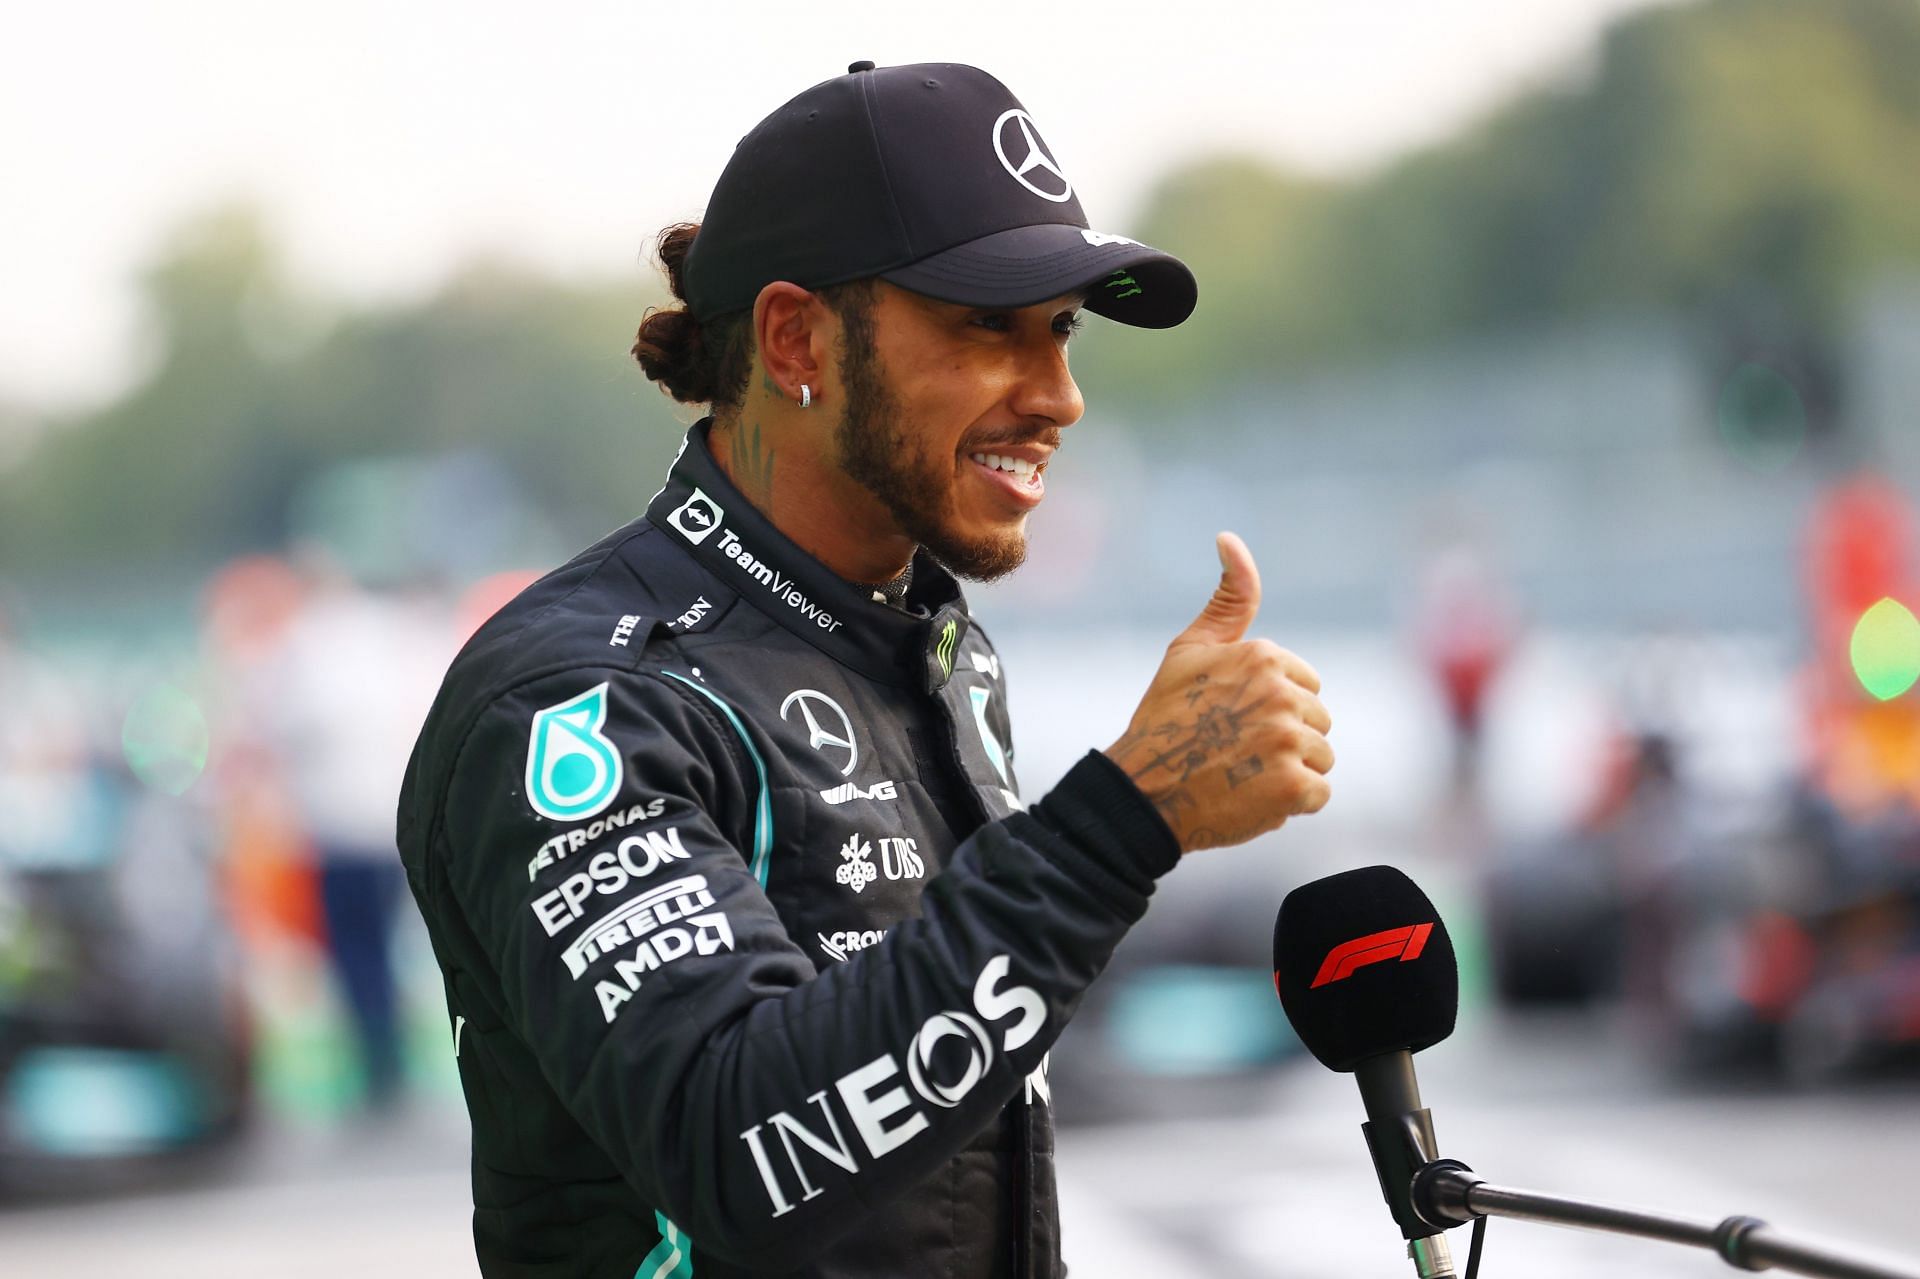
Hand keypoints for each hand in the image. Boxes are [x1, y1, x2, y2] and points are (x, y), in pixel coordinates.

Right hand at [1104, 532, 1332, 853]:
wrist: (1141, 792)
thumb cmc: (1165, 718)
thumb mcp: (1190, 648)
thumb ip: (1228, 597)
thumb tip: (1229, 537)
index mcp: (1264, 656)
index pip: (1305, 686)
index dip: (1272, 706)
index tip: (1232, 719)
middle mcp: (1282, 695)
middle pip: (1318, 722)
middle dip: (1285, 739)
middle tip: (1235, 750)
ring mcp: (1289, 742)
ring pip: (1321, 758)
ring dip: (1290, 772)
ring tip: (1243, 774)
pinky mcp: (1293, 787)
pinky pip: (1319, 794)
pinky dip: (1292, 804)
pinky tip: (1253, 798)